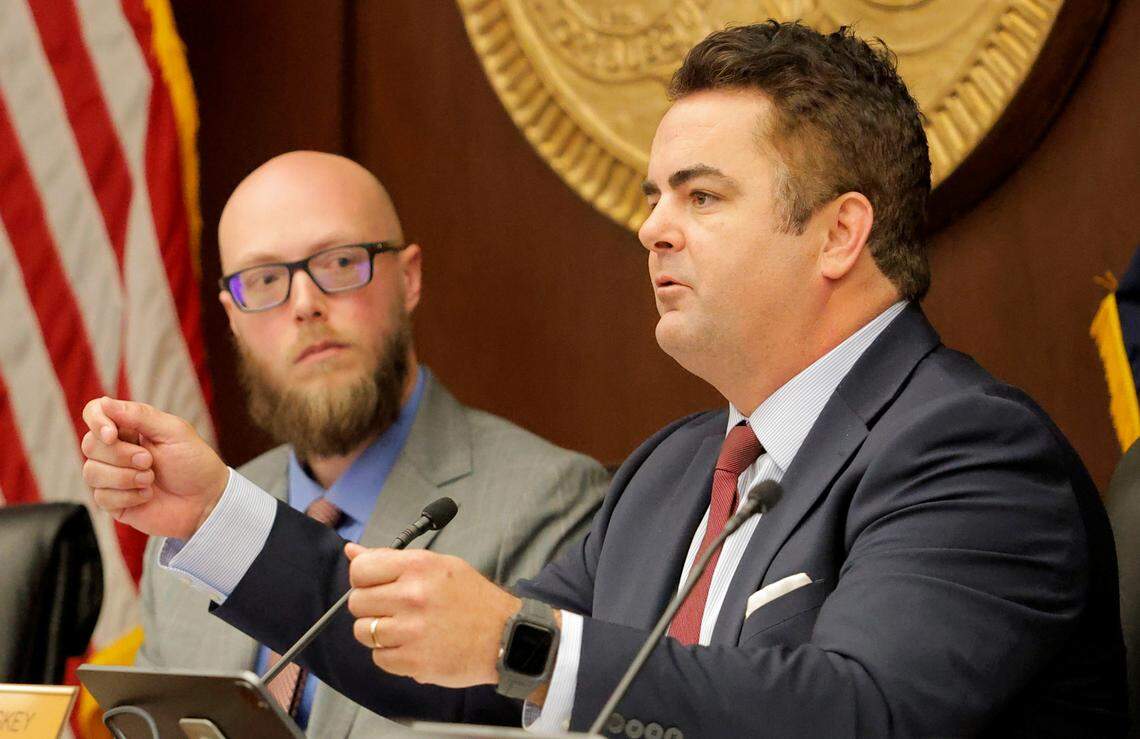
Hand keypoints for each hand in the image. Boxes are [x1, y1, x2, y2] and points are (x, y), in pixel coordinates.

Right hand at [81, 397, 228, 539]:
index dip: (97, 422)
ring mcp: (112, 477)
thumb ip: (140, 416)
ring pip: (91, 472)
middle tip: (149, 461)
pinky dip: (128, 496)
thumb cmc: (194, 462)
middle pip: (90, 445)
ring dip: (125, 477)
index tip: (112, 434)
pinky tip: (148, 495)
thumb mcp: (174, 432)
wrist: (207, 500)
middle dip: (121, 455)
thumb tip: (105, 402)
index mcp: (130, 427)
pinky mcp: (113, 502)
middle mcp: (116, 450)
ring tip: (151, 479)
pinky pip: (101, 497)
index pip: (94, 413)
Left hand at [346, 544, 520, 687]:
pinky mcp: (414, 662)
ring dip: (378, 633)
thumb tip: (352, 551)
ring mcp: (412, 631)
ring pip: (363, 632)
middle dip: (371, 607)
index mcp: (418, 566)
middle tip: (394, 610)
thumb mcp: (439, 565)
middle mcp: (412, 596)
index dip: (363, 579)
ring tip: (403, 629)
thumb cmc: (473, 598)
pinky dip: (391, 655)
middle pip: (357, 602)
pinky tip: (412, 646)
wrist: (506, 636)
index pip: (360, 570)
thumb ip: (392, 559)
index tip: (375, 586)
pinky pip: (379, 658)